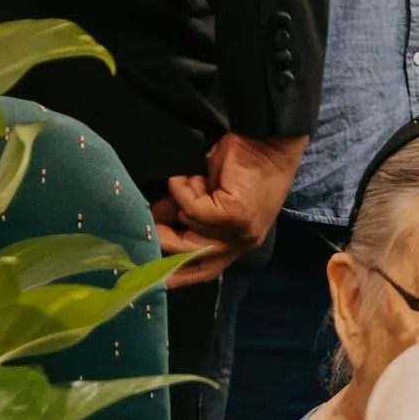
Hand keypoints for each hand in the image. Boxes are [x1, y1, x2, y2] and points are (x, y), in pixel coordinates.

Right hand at [151, 131, 307, 287]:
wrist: (270, 142)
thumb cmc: (245, 163)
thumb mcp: (212, 194)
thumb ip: (190, 211)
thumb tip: (158, 218)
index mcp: (239, 243)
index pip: (205, 271)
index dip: (177, 275)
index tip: (155, 278)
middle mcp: (240, 244)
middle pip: (190, 256)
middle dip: (164, 238)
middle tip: (148, 219)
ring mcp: (238, 232)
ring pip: (189, 224)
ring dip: (181, 199)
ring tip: (191, 180)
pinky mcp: (233, 215)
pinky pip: (192, 208)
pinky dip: (184, 189)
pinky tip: (191, 177)